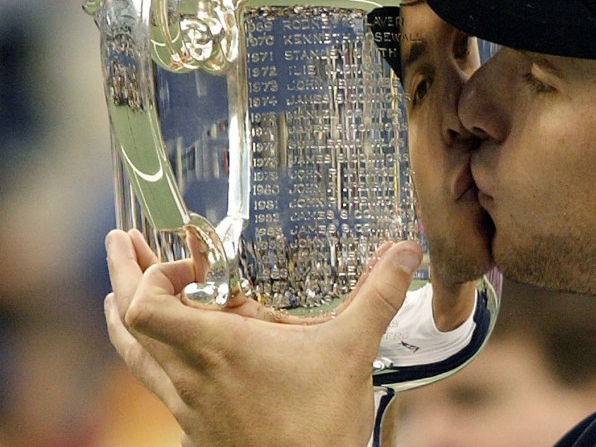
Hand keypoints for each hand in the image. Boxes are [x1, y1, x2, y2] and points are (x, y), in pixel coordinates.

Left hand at [104, 228, 421, 446]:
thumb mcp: (354, 349)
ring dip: (123, 317)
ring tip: (117, 292)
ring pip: (136, 357)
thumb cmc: (322, 424)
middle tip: (121, 242)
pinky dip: (149, 357)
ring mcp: (188, 405)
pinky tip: (168, 355)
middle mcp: (191, 375)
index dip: (150, 274)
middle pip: (128, 322)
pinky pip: (158, 385)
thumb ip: (378, 295)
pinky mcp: (196, 427)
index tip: (185, 258)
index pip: (146, 307)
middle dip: (122, 275)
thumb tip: (405, 252)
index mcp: (219, 348)